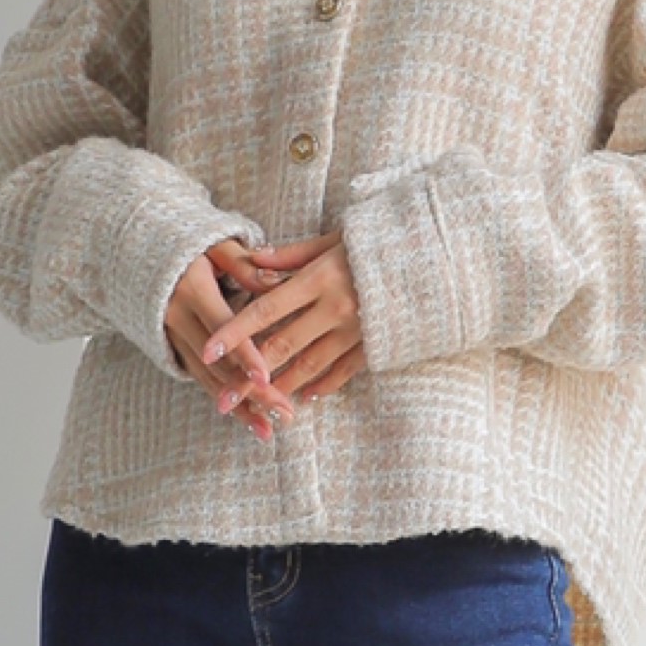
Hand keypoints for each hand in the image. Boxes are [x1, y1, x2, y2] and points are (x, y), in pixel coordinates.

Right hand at [165, 239, 297, 440]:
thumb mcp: (214, 243)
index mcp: (191, 289)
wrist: (137, 254)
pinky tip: (247, 419)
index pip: (222, 327)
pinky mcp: (173, 349)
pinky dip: (224, 399)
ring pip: (208, 379)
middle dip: (250, 391)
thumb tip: (273, 282)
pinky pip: (200, 379)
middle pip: (218, 363)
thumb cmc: (186, 244)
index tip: (265, 377)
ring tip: (268, 430)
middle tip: (283, 413)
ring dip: (238, 407)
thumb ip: (242, 263)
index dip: (244, 354)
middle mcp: (177, 318)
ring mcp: (172, 337)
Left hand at [195, 232, 367, 406]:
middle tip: (224, 399)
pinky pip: (343, 371)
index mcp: (319, 278)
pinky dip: (322, 385)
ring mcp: (357, 331)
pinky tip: (303, 397)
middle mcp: (335, 308)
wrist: (436, 255)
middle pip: (282, 346)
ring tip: (257, 406)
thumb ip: (290, 255)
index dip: (235, 333)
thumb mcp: (333, 239)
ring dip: (281, 388)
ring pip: (310, 366)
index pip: (265, 310)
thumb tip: (251, 261)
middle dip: (249, 377)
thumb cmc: (379, 240)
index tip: (209, 350)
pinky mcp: (376, 345)